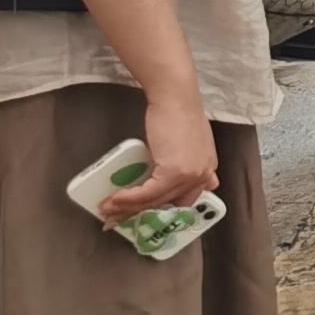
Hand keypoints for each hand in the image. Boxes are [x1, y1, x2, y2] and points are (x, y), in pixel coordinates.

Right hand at [98, 94, 218, 222]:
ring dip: (126, 208)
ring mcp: (190, 175)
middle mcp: (202, 176)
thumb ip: (186, 161)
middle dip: (137, 213)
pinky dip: (128, 198)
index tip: (138, 215)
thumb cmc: (177, 113)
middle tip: (116, 217)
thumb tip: (179, 180)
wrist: (175, 97)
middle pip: (165, 204)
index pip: (183, 200)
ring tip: (107, 210)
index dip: (158, 210)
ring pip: (154, 201)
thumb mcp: (188, 142)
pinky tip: (114, 200)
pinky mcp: (173, 172)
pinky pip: (147, 194)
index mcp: (206, 169)